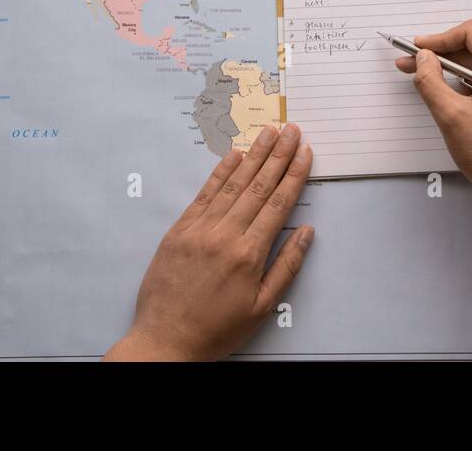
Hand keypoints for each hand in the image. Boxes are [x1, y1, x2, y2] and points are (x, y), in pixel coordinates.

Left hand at [104, 124, 313, 361]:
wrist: (165, 341)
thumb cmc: (216, 329)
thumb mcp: (262, 307)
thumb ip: (286, 266)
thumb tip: (306, 232)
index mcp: (249, 254)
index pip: (278, 203)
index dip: (294, 174)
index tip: (305, 152)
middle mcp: (225, 235)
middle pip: (258, 186)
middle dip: (278, 155)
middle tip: (291, 130)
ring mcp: (200, 229)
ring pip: (232, 184)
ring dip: (254, 155)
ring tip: (268, 133)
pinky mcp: (179, 230)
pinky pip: (203, 194)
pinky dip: (219, 172)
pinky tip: (233, 155)